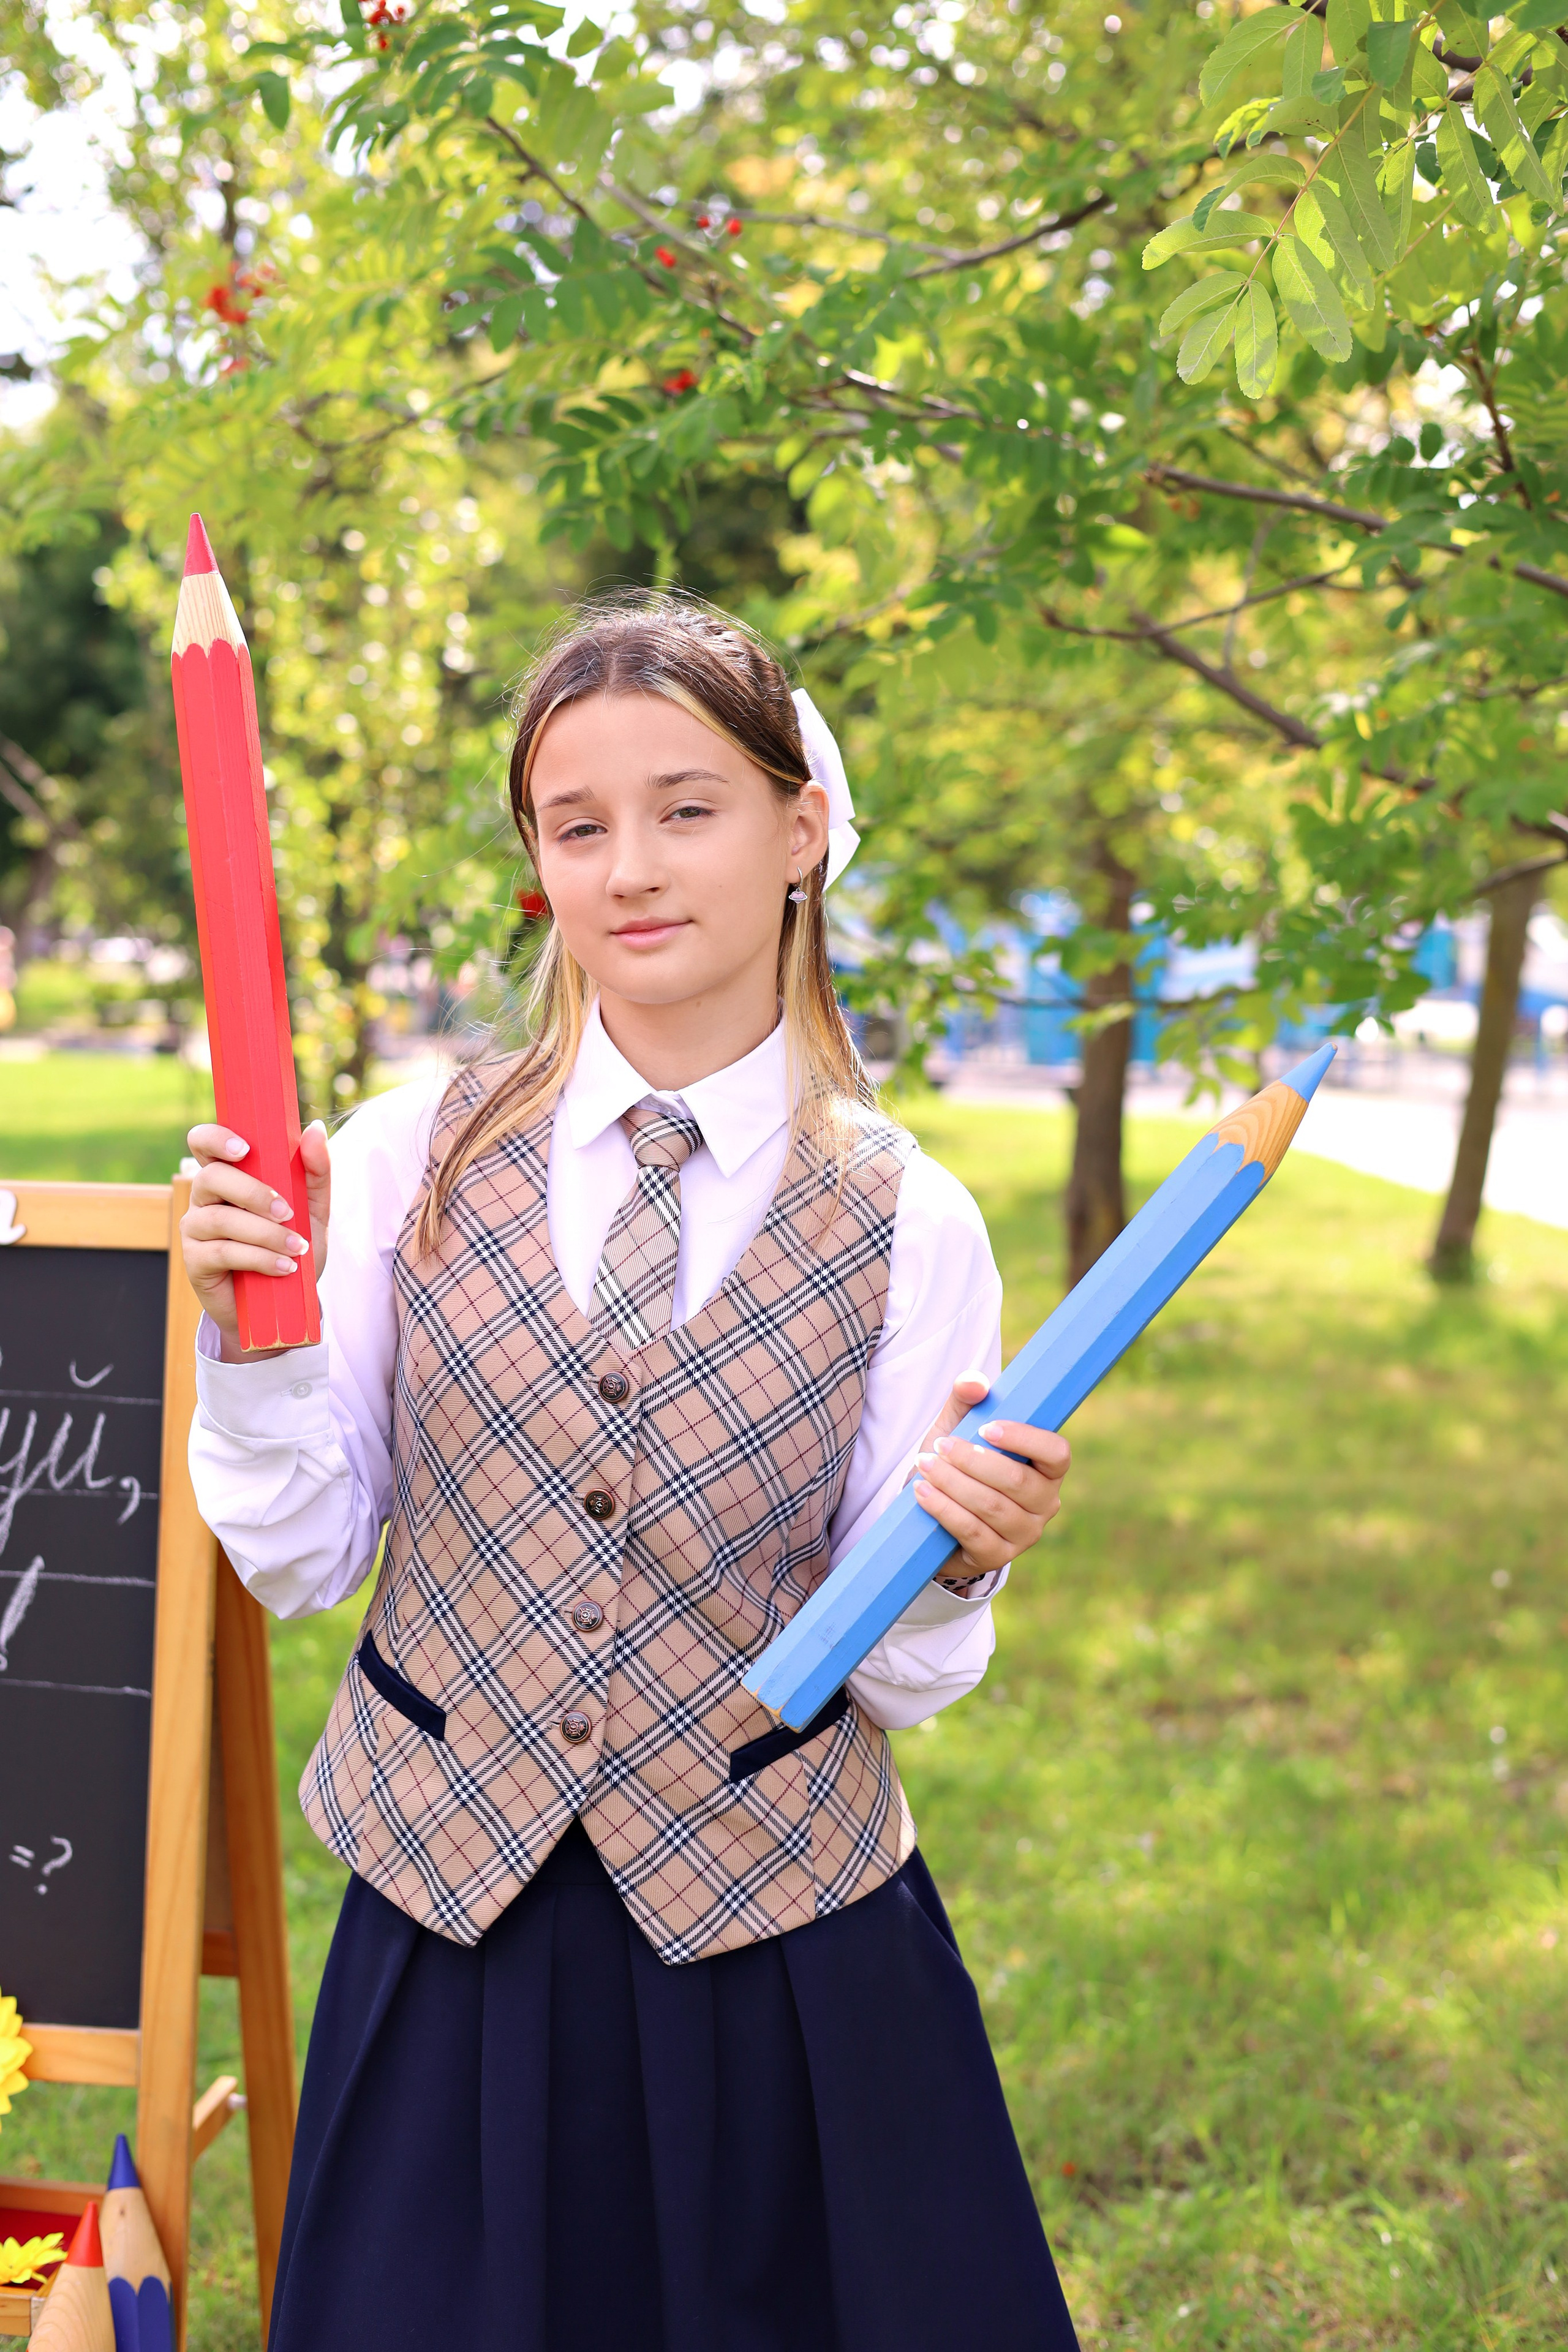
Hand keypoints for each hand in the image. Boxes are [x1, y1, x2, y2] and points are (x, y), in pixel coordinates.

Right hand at [180, 1122, 331, 1361]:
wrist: (286, 1303)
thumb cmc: (293, 1247)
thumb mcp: (313, 1210)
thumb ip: (315, 1171)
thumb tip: (315, 1128)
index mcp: (228, 1174)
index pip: (204, 1142)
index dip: (216, 1138)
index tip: (244, 1148)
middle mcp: (205, 1196)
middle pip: (212, 1177)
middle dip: (253, 1193)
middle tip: (287, 1212)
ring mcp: (195, 1228)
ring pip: (220, 1218)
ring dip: (264, 1233)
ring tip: (297, 1247)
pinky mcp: (195, 1260)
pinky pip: (222, 1252)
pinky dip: (259, 1258)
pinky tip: (284, 1267)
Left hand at [912, 1373, 1069, 1581]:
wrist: (935, 1516)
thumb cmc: (958, 1466)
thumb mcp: (959, 1429)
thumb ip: (967, 1402)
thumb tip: (973, 1383)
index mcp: (1047, 1469)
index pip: (1057, 1453)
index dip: (1025, 1439)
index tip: (985, 1427)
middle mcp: (1045, 1503)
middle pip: (1017, 1481)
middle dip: (973, 1460)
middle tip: (940, 1445)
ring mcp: (1024, 1534)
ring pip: (992, 1506)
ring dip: (953, 1483)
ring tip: (925, 1464)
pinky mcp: (997, 1557)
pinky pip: (973, 1532)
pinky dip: (944, 1510)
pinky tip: (922, 1492)